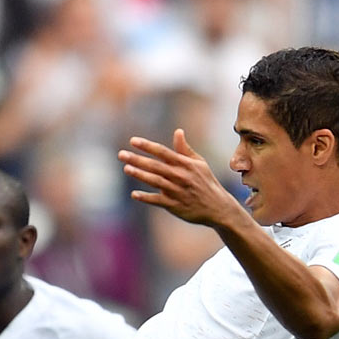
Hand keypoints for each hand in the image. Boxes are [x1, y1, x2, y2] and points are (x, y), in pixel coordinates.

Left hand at [119, 130, 242, 227]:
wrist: (217, 207)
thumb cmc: (206, 182)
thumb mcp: (199, 163)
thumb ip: (185, 149)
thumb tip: (178, 131)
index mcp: (185, 164)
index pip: (163, 152)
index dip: (147, 146)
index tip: (133, 141)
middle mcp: (180, 176)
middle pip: (155, 165)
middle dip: (138, 159)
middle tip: (121, 154)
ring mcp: (177, 191)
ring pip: (155, 181)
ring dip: (140, 175)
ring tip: (126, 168)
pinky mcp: (175, 205)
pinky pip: (158, 201)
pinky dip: (146, 197)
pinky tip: (134, 194)